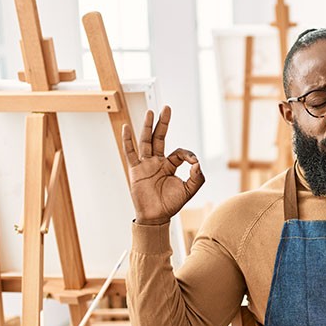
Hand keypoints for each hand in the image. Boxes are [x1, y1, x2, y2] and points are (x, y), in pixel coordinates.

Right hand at [123, 106, 203, 224]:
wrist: (156, 217)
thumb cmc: (171, 204)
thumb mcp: (189, 190)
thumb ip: (197, 178)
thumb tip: (198, 163)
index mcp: (170, 165)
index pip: (179, 152)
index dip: (188, 154)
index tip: (194, 162)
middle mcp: (157, 161)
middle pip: (160, 138)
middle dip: (163, 123)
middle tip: (167, 108)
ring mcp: (145, 164)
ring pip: (146, 141)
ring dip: (148, 127)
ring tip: (151, 112)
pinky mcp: (136, 170)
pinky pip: (130, 152)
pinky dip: (128, 140)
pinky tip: (127, 128)